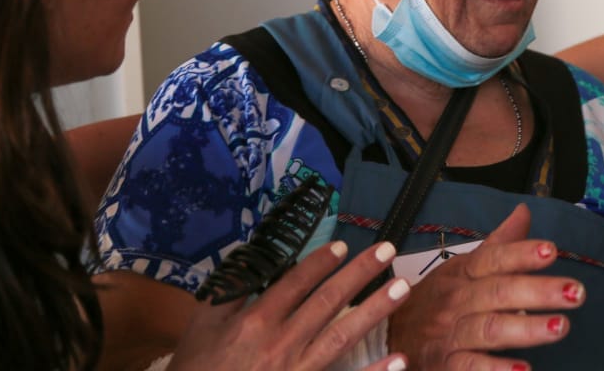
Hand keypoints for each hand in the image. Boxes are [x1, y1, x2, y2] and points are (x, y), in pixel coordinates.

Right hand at [169, 240, 410, 370]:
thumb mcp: (201, 328)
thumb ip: (228, 294)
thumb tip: (254, 262)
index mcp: (254, 321)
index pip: (295, 283)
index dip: (320, 262)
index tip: (343, 245)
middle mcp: (281, 342)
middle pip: (327, 301)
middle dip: (359, 273)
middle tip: (388, 250)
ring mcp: (297, 370)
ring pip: (342, 335)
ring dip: (375, 310)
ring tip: (402, 288)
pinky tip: (400, 359)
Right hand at [388, 203, 584, 369]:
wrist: (386, 337)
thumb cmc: (435, 301)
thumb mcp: (461, 268)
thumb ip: (498, 244)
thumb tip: (524, 211)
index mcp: (463, 273)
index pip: (494, 259)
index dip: (521, 254)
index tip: (551, 250)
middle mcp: (458, 300)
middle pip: (499, 292)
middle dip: (538, 292)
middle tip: (575, 291)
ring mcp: (451, 333)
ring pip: (489, 329)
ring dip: (525, 329)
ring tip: (560, 327)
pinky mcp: (444, 365)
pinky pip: (469, 367)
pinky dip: (494, 370)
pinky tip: (522, 370)